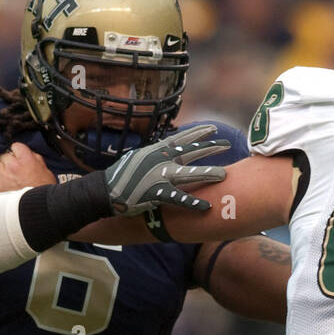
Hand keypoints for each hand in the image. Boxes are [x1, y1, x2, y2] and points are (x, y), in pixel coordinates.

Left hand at [0, 142, 55, 193]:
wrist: (39, 209)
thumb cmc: (45, 193)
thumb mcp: (48, 173)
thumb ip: (37, 161)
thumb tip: (31, 156)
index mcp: (27, 160)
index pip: (16, 146)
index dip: (17, 152)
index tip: (18, 157)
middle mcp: (13, 166)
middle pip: (3, 155)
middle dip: (7, 162)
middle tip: (12, 170)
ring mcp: (3, 177)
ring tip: (1, 175)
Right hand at [103, 125, 228, 216]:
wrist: (106, 190)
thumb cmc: (123, 175)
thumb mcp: (139, 158)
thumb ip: (155, 154)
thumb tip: (166, 150)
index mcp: (156, 150)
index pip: (182, 138)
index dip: (198, 133)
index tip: (213, 128)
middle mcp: (160, 160)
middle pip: (190, 152)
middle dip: (210, 147)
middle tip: (227, 144)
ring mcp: (159, 176)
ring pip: (188, 174)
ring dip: (207, 174)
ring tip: (224, 175)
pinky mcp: (156, 193)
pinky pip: (178, 199)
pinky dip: (192, 203)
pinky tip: (206, 206)